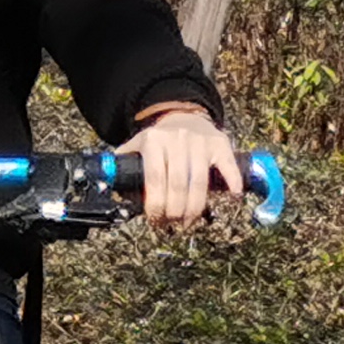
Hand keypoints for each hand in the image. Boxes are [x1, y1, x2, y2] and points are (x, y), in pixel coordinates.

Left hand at [116, 103, 244, 229]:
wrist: (184, 117)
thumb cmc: (159, 141)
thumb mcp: (137, 146)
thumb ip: (123, 166)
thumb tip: (111, 189)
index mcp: (153, 141)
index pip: (155, 180)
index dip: (155, 206)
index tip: (155, 221)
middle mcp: (177, 140)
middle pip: (178, 186)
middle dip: (174, 212)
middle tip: (172, 226)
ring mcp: (201, 142)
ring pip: (200, 184)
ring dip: (194, 210)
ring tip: (187, 223)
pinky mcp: (221, 144)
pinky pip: (228, 168)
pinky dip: (232, 185)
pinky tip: (230, 200)